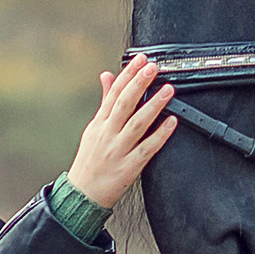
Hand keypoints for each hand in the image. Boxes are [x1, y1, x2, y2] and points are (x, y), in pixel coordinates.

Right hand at [65, 54, 176, 208]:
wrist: (82, 194)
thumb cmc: (90, 160)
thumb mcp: (93, 128)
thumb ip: (104, 102)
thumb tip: (107, 75)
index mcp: (99, 123)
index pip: (113, 93)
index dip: (128, 74)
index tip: (141, 59)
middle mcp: (107, 134)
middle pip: (123, 104)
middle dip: (138, 84)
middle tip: (153, 67)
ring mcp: (117, 151)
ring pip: (136, 124)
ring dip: (153, 105)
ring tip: (168, 90)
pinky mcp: (128, 168)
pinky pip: (146, 149)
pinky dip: (159, 135)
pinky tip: (172, 122)